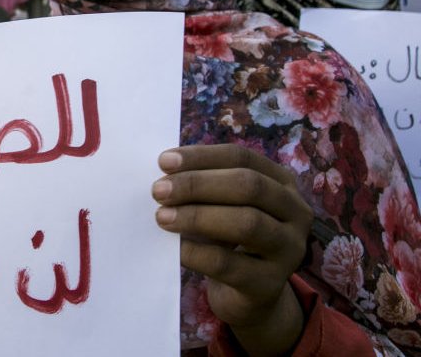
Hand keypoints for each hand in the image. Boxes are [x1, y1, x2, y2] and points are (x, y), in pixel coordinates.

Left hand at [153, 144, 312, 354]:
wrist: (248, 296)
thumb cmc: (228, 239)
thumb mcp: (221, 207)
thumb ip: (203, 189)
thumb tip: (163, 176)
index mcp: (282, 183)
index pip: (243, 158)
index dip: (202, 157)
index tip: (163, 161)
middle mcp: (295, 212)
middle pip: (248, 186)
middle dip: (198, 184)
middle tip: (158, 190)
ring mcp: (288, 249)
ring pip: (246, 223)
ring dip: (197, 217)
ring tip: (162, 217)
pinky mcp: (270, 284)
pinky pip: (229, 264)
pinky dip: (196, 253)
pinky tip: (174, 249)